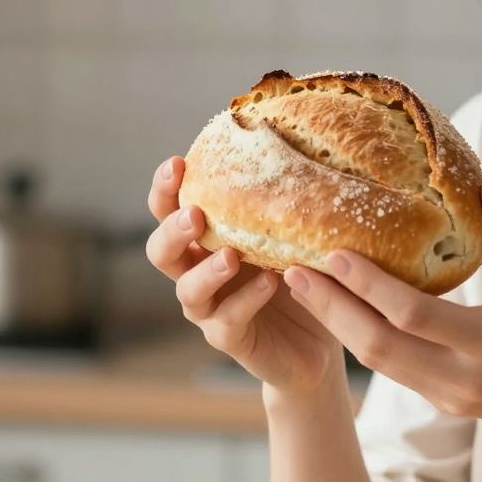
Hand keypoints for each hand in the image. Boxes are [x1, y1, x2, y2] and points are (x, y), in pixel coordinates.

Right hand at [145, 156, 343, 395]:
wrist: (321, 335)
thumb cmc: (302, 271)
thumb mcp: (294, 231)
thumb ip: (285, 200)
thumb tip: (305, 143)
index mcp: (207, 238)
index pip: (170, 209)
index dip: (165, 189)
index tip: (177, 164)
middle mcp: (198, 272)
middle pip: (161, 251)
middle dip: (172, 230)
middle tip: (195, 214)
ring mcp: (210, 308)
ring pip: (187, 291)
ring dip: (206, 271)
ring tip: (231, 256)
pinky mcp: (230, 338)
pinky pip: (226, 321)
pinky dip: (245, 301)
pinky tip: (269, 284)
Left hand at [280, 176, 481, 446]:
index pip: (415, 317)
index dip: (369, 286)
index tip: (333, 252)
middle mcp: (464, 378)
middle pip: (379, 347)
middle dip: (331, 308)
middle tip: (292, 269)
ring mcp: (450, 396)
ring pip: (377, 363)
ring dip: (336, 324)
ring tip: (302, 285)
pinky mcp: (443, 402)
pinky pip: (392, 369)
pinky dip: (360, 337)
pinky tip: (339, 308)